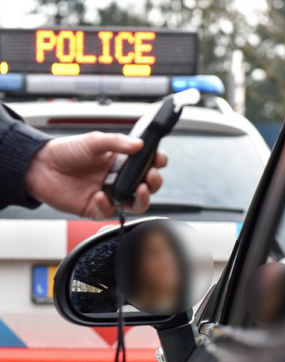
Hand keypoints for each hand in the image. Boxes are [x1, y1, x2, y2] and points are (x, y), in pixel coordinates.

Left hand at [25, 132, 167, 218]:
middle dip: (154, 182)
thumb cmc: (66, 151)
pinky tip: (98, 195)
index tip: (158, 159)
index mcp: (120, 161)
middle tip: (150, 176)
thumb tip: (139, 145)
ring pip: (136, 203)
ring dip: (142, 198)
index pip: (146, 163)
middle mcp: (118, 179)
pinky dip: (106, 205)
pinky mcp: (96, 208)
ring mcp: (109, 194)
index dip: (156, 162)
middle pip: (147, 186)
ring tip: (139, 189)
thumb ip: (117, 143)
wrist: (40, 167)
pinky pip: (109, 212)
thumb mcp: (93, 141)